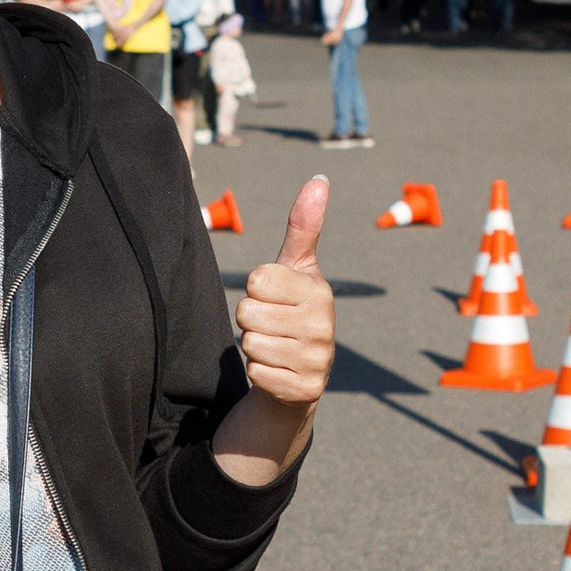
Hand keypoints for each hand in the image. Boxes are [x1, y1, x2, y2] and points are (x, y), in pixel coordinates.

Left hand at [214, 179, 331, 488]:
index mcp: (319, 290)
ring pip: (249, 344)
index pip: (256, 279)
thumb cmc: (291, 310)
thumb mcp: (295, 268)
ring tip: (274, 346)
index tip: (272, 297)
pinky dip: (258, 373)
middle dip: (250, 319)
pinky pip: (255, 374)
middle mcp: (323, 325)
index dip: (254, 289)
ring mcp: (317, 360)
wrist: (300, 374)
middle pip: (247, 312)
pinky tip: (277, 370)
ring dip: (253, 346)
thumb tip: (319, 179)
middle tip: (271, 325)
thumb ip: (303, 225)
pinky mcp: (305, 391)